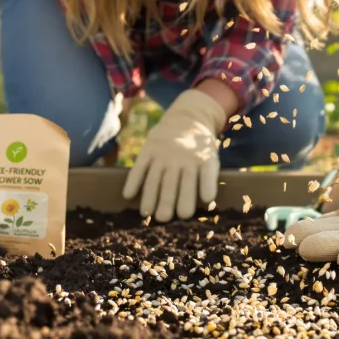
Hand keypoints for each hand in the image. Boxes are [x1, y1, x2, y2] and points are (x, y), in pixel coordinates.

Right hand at [122, 89, 226, 221]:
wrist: (188, 119)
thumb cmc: (201, 149)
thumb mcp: (211, 159)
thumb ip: (207, 178)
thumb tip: (205, 203)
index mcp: (204, 159)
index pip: (205, 177)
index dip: (202, 192)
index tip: (190, 212)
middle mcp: (184, 156)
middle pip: (175, 183)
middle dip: (169, 202)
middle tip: (164, 218)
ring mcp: (165, 152)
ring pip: (155, 177)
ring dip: (150, 197)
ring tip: (146, 213)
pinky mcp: (149, 148)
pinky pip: (140, 166)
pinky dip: (133, 180)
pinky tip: (128, 195)